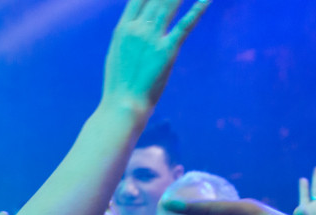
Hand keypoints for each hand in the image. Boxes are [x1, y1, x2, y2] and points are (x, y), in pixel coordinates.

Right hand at [101, 0, 210, 116]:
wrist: (123, 104)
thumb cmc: (120, 84)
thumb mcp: (118, 53)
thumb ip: (128, 35)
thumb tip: (133, 25)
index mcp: (123, 27)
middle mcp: (137, 28)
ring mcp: (152, 38)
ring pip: (169, 4)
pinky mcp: (168, 50)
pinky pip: (185, 25)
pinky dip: (197, 9)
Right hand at [161, 196, 308, 214]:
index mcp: (247, 211)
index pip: (211, 209)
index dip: (190, 208)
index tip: (169, 204)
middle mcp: (246, 210)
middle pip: (212, 208)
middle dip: (191, 207)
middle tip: (168, 205)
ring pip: (218, 214)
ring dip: (200, 213)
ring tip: (179, 211)